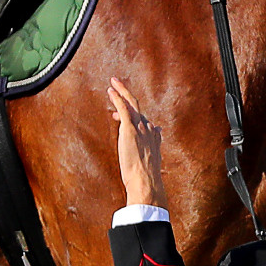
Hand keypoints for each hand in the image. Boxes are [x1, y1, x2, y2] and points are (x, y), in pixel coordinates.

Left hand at [107, 77, 167, 209]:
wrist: (145, 182)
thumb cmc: (146, 180)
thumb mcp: (149, 167)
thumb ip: (150, 158)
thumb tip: (154, 156)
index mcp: (153, 139)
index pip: (145, 122)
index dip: (134, 117)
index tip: (120, 115)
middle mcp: (148, 130)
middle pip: (139, 108)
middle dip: (128, 96)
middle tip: (119, 86)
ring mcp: (140, 128)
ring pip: (132, 103)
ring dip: (123, 92)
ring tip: (113, 83)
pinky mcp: (130, 129)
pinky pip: (124, 108)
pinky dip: (118, 98)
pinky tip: (111, 90)